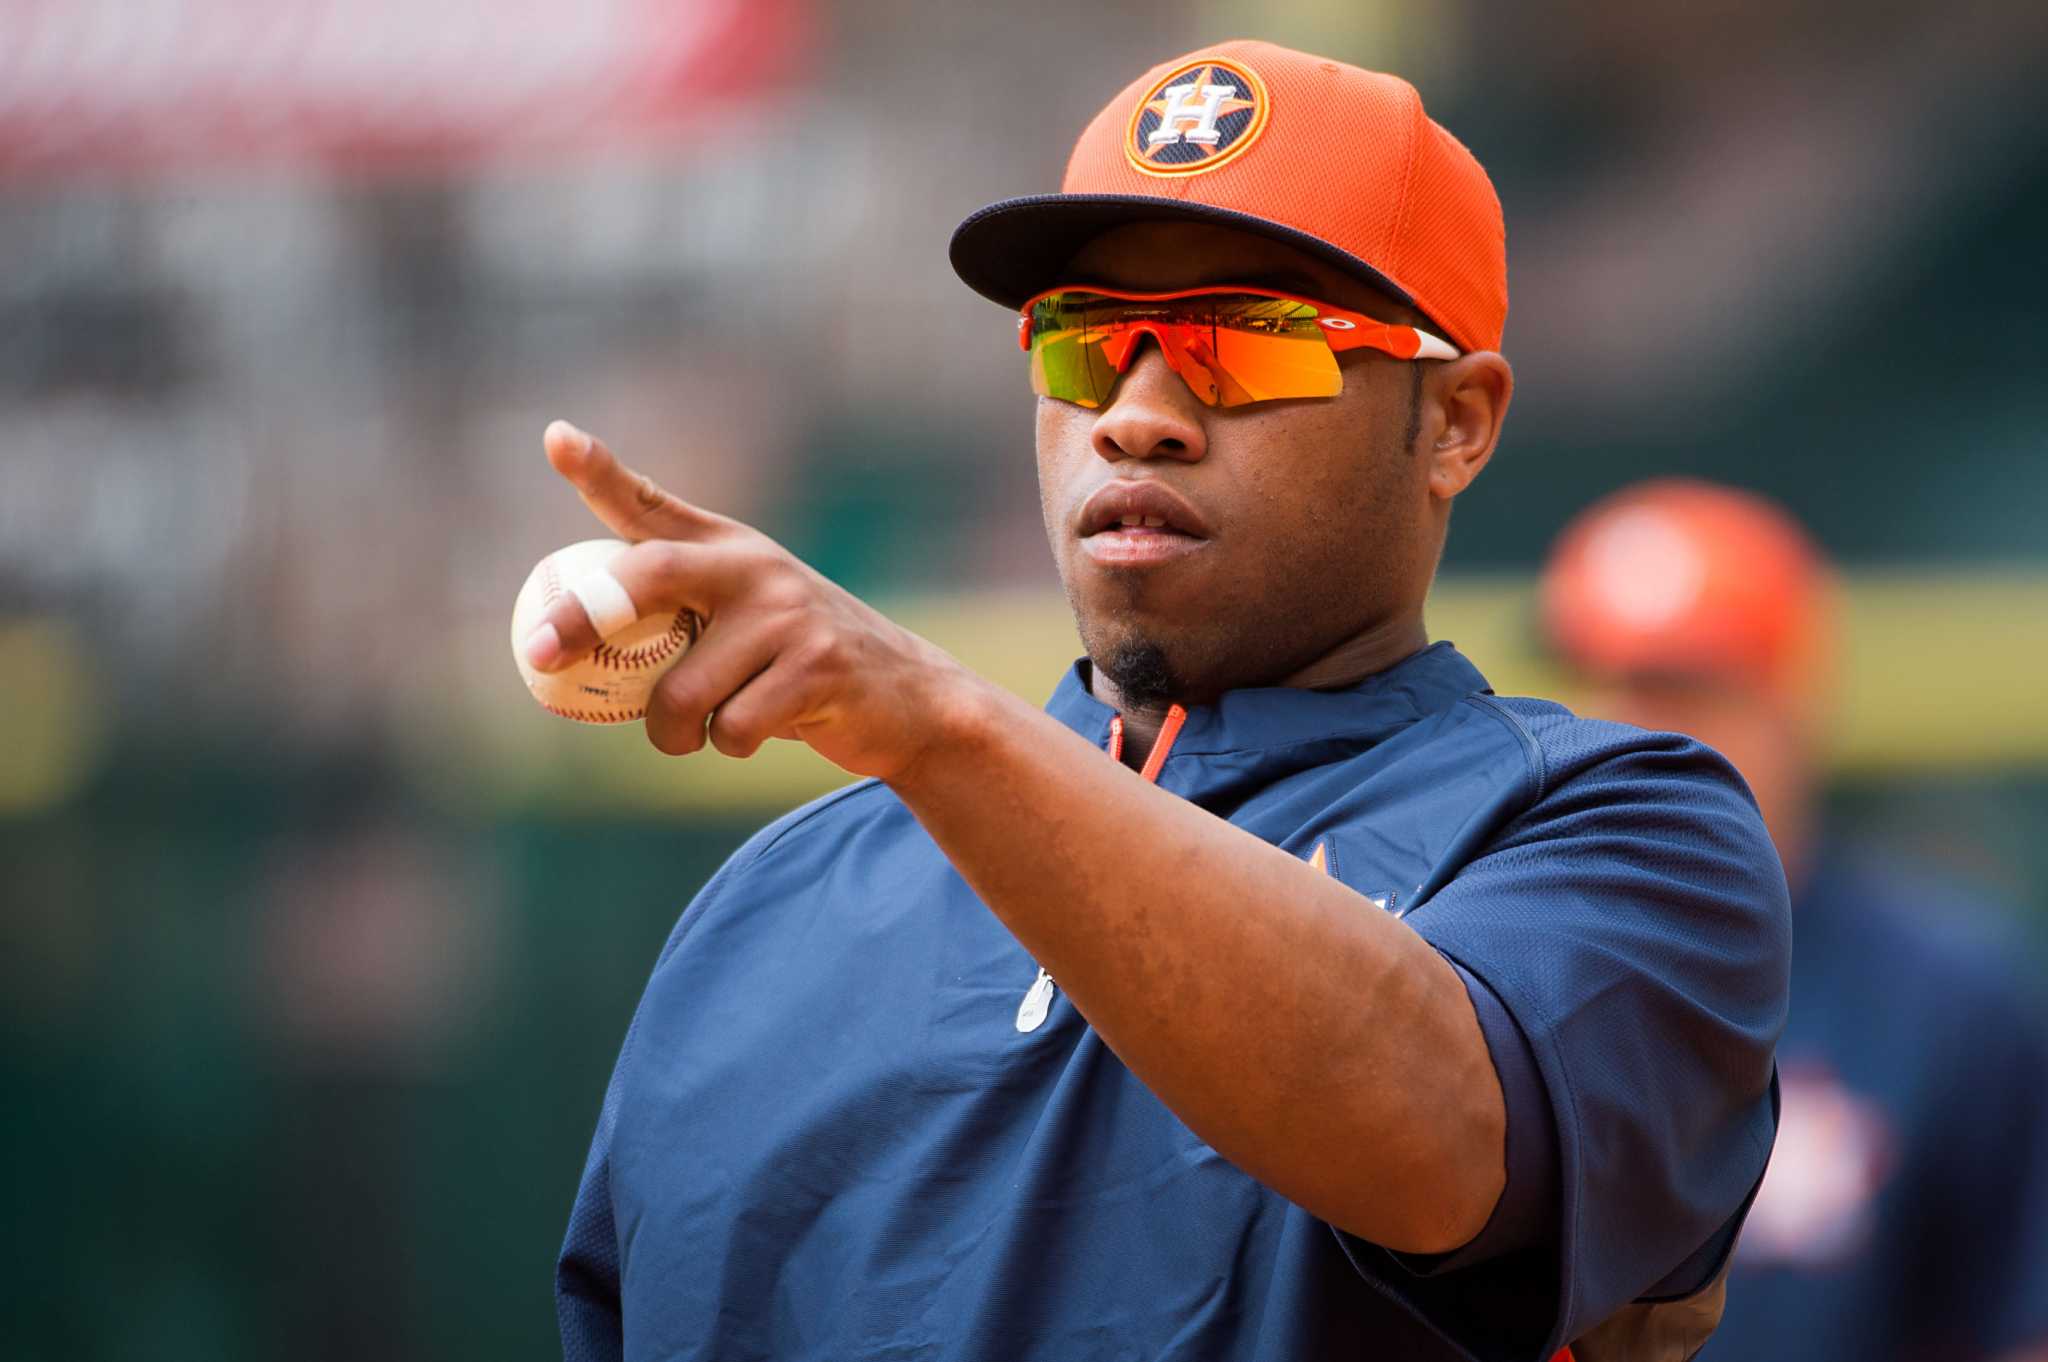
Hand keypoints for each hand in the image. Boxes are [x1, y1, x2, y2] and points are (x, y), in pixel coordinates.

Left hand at [520, 421, 977, 781]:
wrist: (911, 697)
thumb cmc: (800, 664)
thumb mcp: (746, 617)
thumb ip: (679, 614)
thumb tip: (563, 647)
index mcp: (727, 548)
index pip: (649, 503)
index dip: (598, 470)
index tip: (557, 438)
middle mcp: (754, 567)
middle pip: (648, 577)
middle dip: (583, 618)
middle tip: (543, 655)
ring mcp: (788, 614)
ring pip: (680, 691)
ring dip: (673, 733)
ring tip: (701, 733)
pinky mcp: (816, 666)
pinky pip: (730, 727)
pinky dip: (728, 745)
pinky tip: (763, 731)